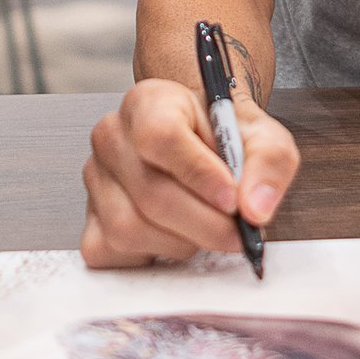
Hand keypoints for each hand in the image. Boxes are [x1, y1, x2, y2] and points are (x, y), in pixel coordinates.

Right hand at [80, 77, 299, 268]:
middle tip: (238, 233)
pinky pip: (114, 252)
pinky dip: (154, 256)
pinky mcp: (90, 218)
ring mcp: (96, 178)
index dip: (199, 175)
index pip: (161, 137)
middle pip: (151, 193)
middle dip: (205, 224)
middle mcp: (112, 135)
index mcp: (149, 101)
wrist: (203, 143)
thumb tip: (255, 208)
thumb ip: (269, 164)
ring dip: (182, 242)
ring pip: (131, 228)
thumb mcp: (263, 137)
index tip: (233, 200)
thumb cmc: (226, 137)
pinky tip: (178, 237)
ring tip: (206, 227)